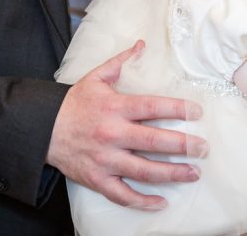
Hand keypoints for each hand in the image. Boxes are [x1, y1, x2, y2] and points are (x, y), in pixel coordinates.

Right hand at [47, 41, 206, 208]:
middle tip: (204, 148)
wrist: (42, 128)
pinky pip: (123, 195)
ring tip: (194, 173)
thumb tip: (142, 44)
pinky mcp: (97, 179)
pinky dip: (143, 201)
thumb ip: (121, 61)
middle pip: (154, 142)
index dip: (178, 108)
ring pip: (144, 171)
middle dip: (184, 146)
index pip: (152, 107)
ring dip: (173, 174)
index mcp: (115, 107)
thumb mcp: (96, 76)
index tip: (197, 112)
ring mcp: (105, 159)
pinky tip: (161, 201)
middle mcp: (112, 134)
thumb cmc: (73, 103)